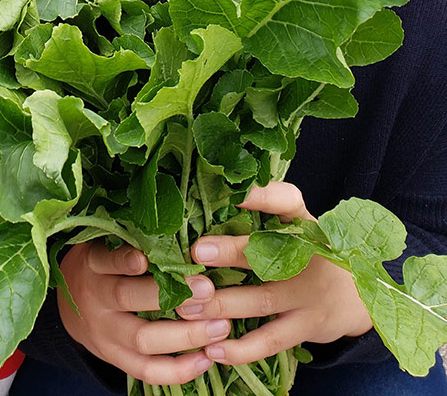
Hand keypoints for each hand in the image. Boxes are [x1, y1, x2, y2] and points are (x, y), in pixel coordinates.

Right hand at [58, 241, 220, 385]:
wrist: (70, 308)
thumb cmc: (101, 267)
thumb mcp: (104, 245)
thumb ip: (132, 238)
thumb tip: (182, 224)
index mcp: (93, 265)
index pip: (106, 260)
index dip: (124, 259)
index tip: (148, 256)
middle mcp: (96, 300)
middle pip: (128, 299)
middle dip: (171, 296)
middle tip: (207, 289)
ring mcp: (105, 334)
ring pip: (143, 340)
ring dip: (185, 335)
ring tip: (220, 326)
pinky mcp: (116, 359)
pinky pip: (147, 370)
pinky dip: (178, 370)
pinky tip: (205, 359)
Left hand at [181, 182, 372, 366]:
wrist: (355, 298)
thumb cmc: (307, 253)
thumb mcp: (296, 228)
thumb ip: (262, 216)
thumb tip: (205, 196)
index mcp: (302, 222)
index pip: (287, 201)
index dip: (263, 196)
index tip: (235, 192)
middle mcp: (309, 255)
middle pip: (269, 252)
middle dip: (230, 253)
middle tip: (197, 252)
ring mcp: (309, 294)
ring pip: (261, 300)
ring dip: (222, 304)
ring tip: (186, 306)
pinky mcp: (308, 327)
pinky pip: (271, 340)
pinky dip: (241, 348)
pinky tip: (212, 349)